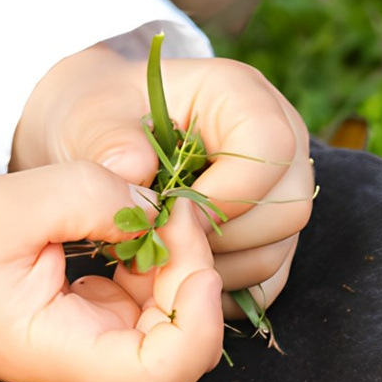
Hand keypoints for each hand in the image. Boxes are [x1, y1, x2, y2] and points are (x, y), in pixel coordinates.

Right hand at [0, 162, 225, 381]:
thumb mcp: (15, 202)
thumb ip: (93, 194)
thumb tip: (157, 205)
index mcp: (57, 355)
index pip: (158, 377)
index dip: (198, 322)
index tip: (195, 257)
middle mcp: (80, 374)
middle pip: (177, 349)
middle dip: (191, 276)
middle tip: (175, 208)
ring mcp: (88, 359)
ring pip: (168, 329)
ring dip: (174, 269)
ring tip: (150, 211)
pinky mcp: (88, 336)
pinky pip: (144, 312)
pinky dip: (152, 269)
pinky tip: (129, 231)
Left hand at [11, 43, 315, 302]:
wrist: (98, 141)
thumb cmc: (101, 120)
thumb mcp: (92, 117)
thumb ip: (109, 140)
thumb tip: (134, 168)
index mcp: (239, 94)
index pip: (271, 145)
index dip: (229, 188)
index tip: (173, 208)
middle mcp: (275, 139)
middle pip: (289, 206)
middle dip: (222, 236)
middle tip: (163, 235)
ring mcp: (277, 188)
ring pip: (279, 249)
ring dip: (219, 266)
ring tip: (162, 252)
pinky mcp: (269, 232)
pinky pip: (268, 278)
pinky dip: (224, 287)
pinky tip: (177, 276)